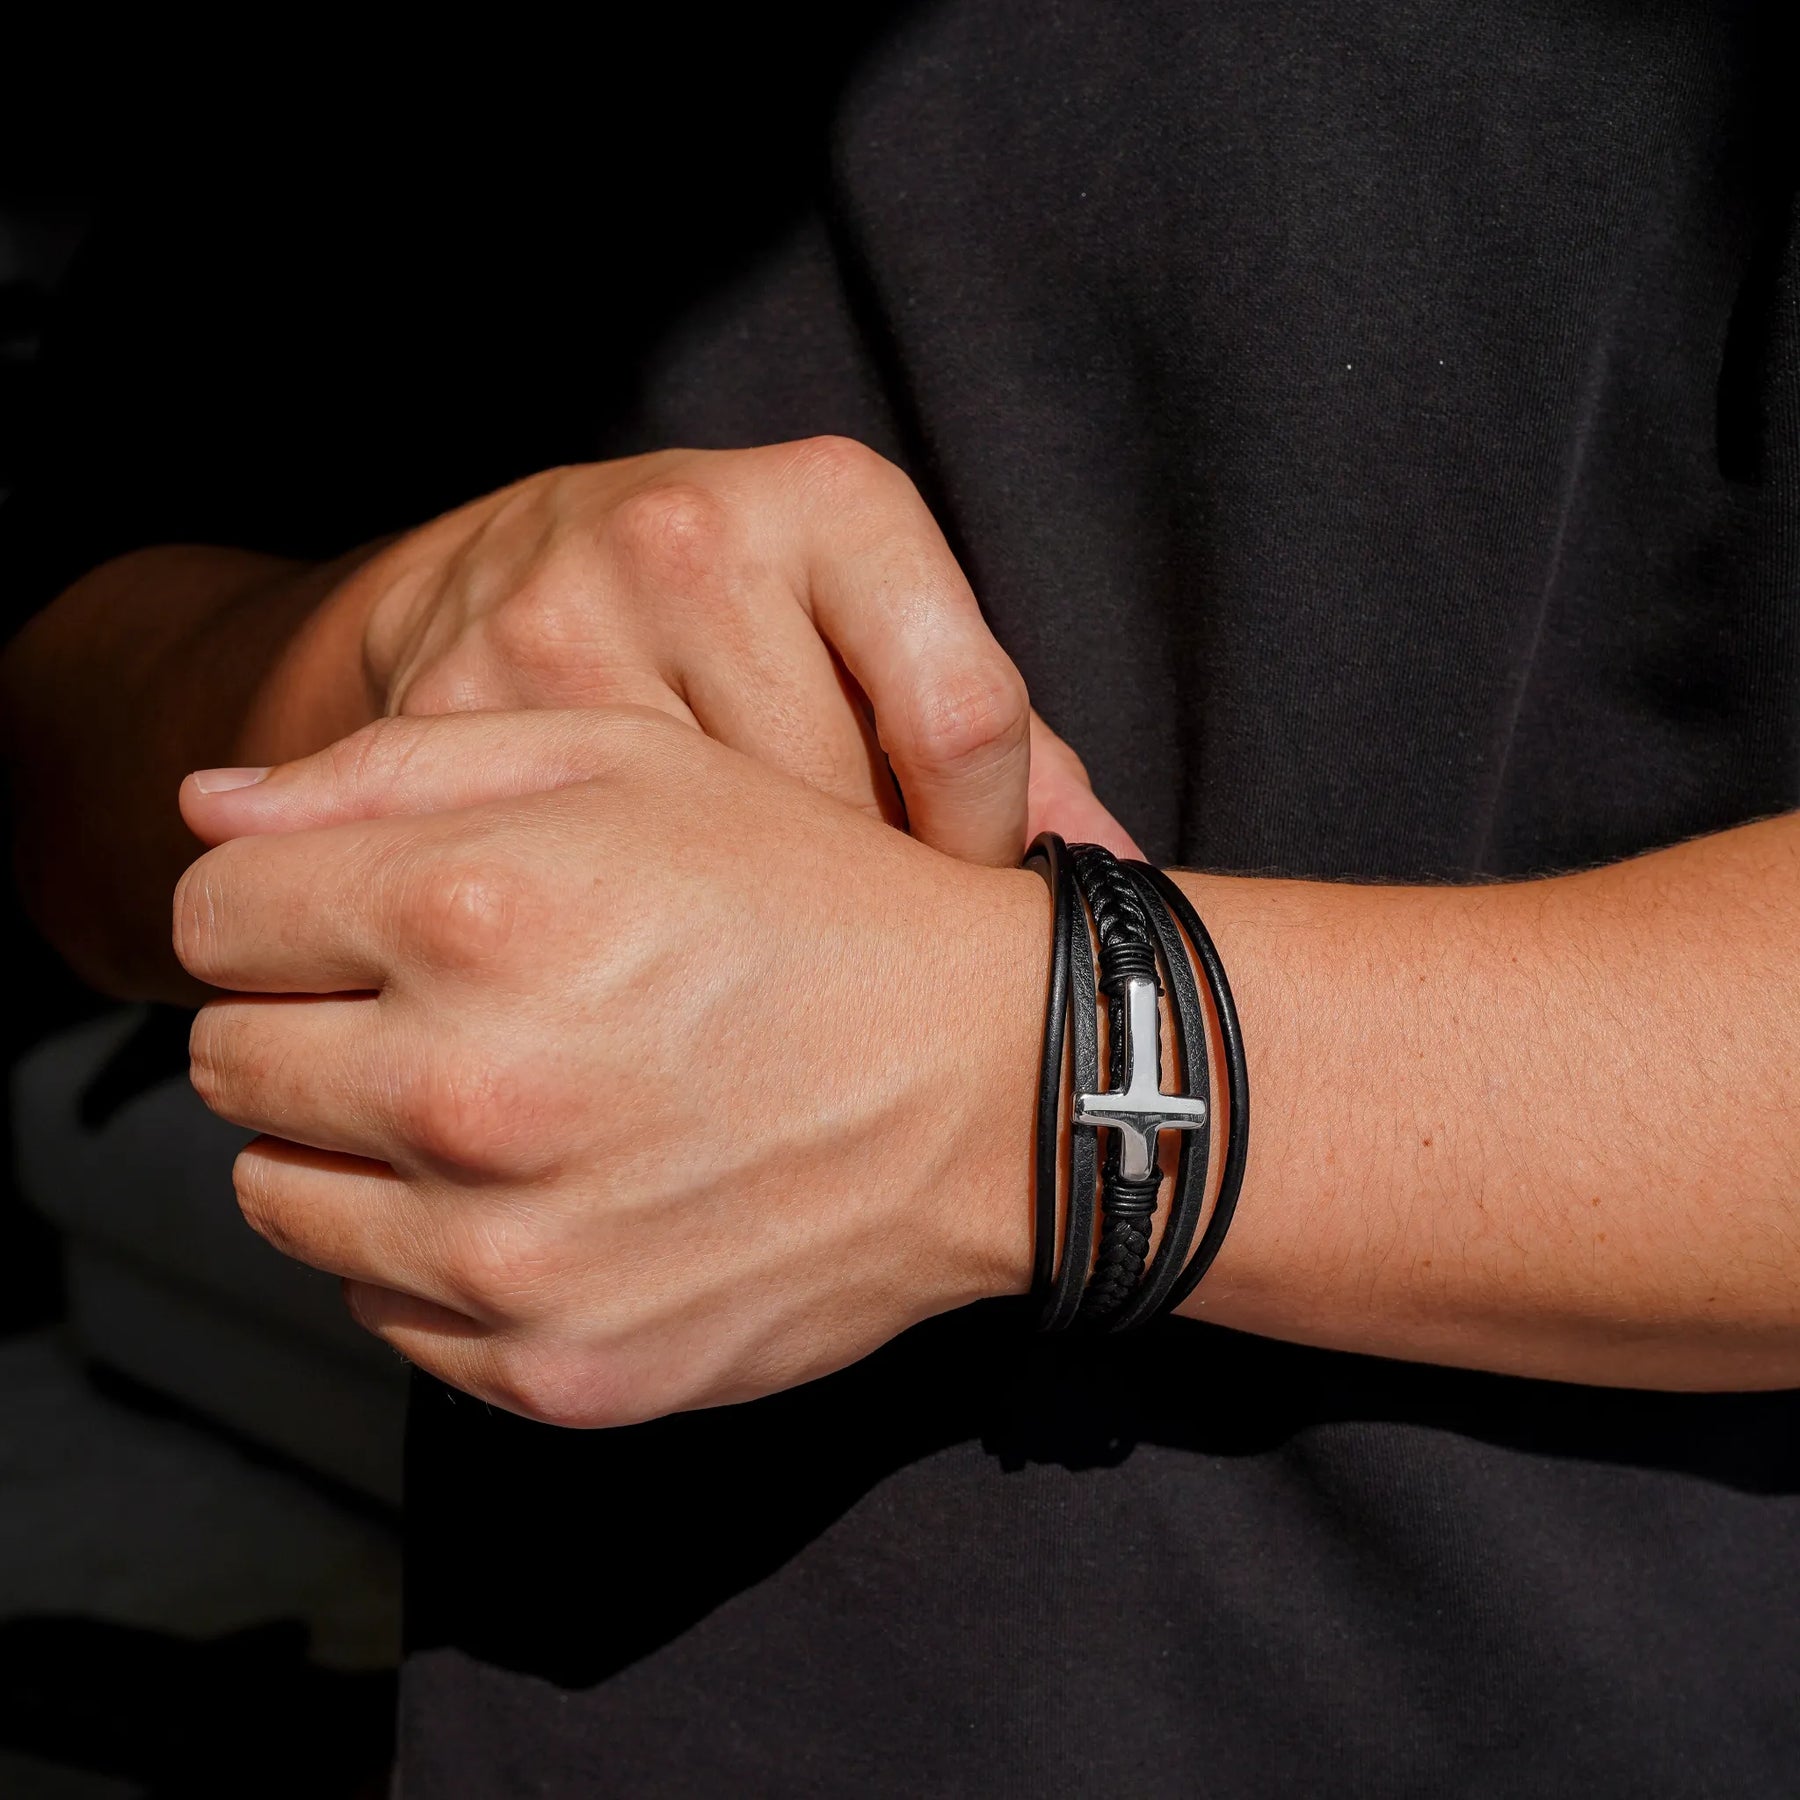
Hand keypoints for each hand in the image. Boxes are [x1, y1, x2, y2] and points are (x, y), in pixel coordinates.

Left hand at [176, 709, 1043, 1425]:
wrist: (989, 1089)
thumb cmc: (810, 902)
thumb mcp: (636, 765)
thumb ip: (398, 766)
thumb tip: (204, 812)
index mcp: (474, 909)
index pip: (211, 916)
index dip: (284, 903)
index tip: (366, 912)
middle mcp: (469, 1094)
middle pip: (224, 1062)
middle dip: (307, 1019)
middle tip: (443, 1004)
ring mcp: (511, 1254)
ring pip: (278, 1201)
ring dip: (350, 1145)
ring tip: (491, 1099)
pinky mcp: (557, 1370)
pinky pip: (385, 1312)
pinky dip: (432, 1253)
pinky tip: (549, 1192)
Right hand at [314, 437, 1135, 860]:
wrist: (493, 581)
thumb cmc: (737, 618)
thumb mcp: (874, 626)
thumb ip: (998, 747)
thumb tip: (1114, 876)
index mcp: (832, 500)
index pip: (961, 718)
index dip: (985, 841)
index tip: (965, 881)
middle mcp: (690, 538)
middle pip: (840, 800)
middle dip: (866, 889)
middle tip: (856, 929)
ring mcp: (561, 620)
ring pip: (717, 856)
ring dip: (757, 918)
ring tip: (759, 925)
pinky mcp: (460, 712)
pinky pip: (598, 873)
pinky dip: (644, 918)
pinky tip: (656, 921)